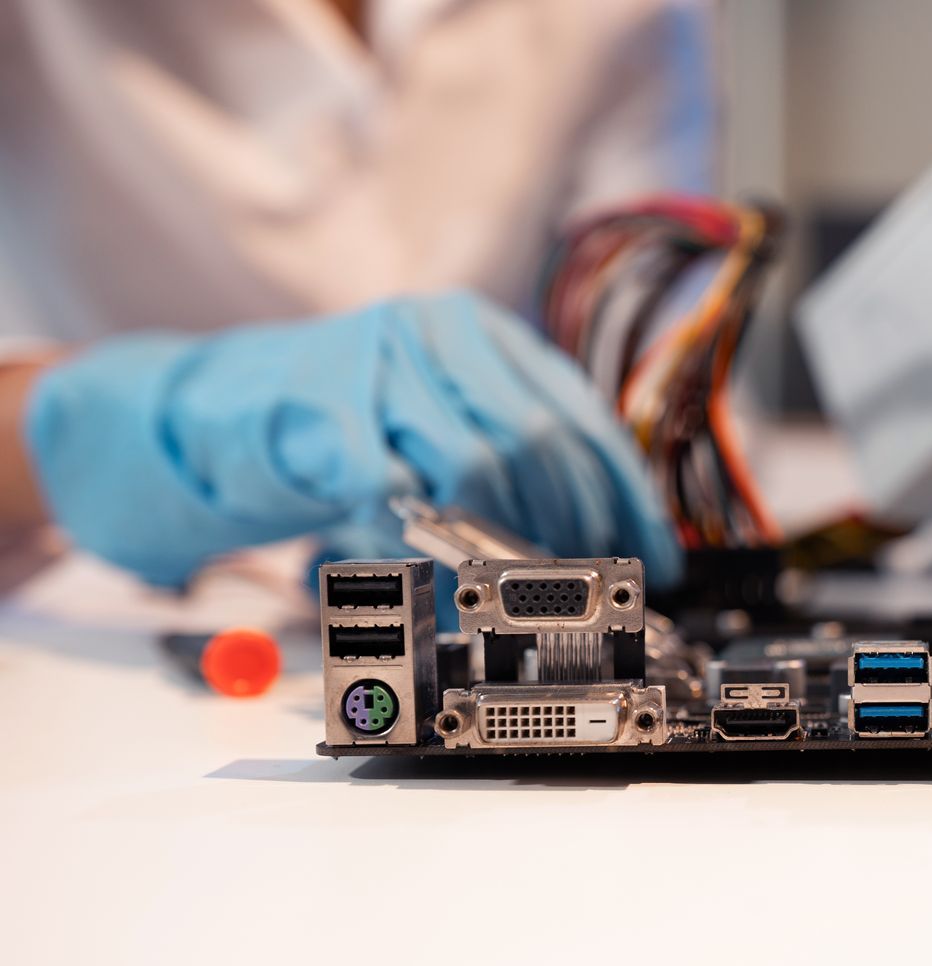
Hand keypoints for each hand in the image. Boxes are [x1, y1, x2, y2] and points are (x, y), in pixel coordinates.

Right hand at [24, 291, 681, 586]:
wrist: (198, 418)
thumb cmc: (332, 429)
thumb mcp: (439, 420)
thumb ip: (514, 450)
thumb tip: (609, 524)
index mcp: (478, 331)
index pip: (581, 414)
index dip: (625, 496)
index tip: (653, 555)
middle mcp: (433, 334)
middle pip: (543, 440)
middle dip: (570, 528)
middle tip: (575, 584)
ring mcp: (374, 366)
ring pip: (485, 463)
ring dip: (506, 543)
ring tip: (507, 586)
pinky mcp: (318, 414)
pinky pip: (399, 489)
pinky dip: (427, 547)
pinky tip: (437, 577)